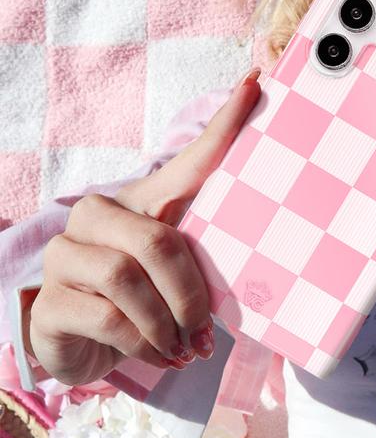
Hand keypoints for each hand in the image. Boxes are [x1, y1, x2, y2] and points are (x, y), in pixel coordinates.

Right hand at [28, 71, 261, 385]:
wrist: (85, 346)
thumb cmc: (143, 302)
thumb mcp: (176, 274)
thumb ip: (205, 254)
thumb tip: (264, 240)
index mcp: (139, 203)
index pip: (188, 161)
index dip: (225, 125)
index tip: (257, 82)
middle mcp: (95, 217)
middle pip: (158, 241)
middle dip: (191, 294)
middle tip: (205, 329)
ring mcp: (65, 256)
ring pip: (129, 281)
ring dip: (167, 324)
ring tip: (183, 346)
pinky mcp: (49, 302)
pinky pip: (109, 320)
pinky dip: (144, 345)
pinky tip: (158, 356)